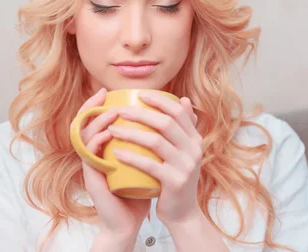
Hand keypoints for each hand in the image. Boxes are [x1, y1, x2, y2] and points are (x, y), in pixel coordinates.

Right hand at [78, 88, 150, 246]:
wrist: (129, 221)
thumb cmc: (139, 190)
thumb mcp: (148, 161)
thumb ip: (156, 140)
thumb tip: (174, 115)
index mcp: (102, 148)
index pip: (94, 120)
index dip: (96, 104)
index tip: (108, 90)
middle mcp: (93, 154)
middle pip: (83, 124)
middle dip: (91, 106)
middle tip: (103, 94)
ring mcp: (90, 165)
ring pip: (84, 137)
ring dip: (96, 123)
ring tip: (111, 113)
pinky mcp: (91, 178)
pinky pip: (89, 157)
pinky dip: (96, 144)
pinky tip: (107, 135)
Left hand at [108, 92, 202, 225]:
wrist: (183, 214)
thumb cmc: (175, 178)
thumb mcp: (183, 152)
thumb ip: (183, 128)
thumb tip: (183, 99)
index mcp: (194, 139)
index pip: (178, 111)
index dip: (159, 100)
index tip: (139, 94)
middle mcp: (194, 150)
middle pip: (165, 123)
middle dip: (140, 113)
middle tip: (119, 111)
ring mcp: (186, 166)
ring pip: (156, 141)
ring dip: (131, 133)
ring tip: (112, 130)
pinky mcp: (175, 182)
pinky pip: (150, 165)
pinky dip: (132, 157)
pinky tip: (116, 153)